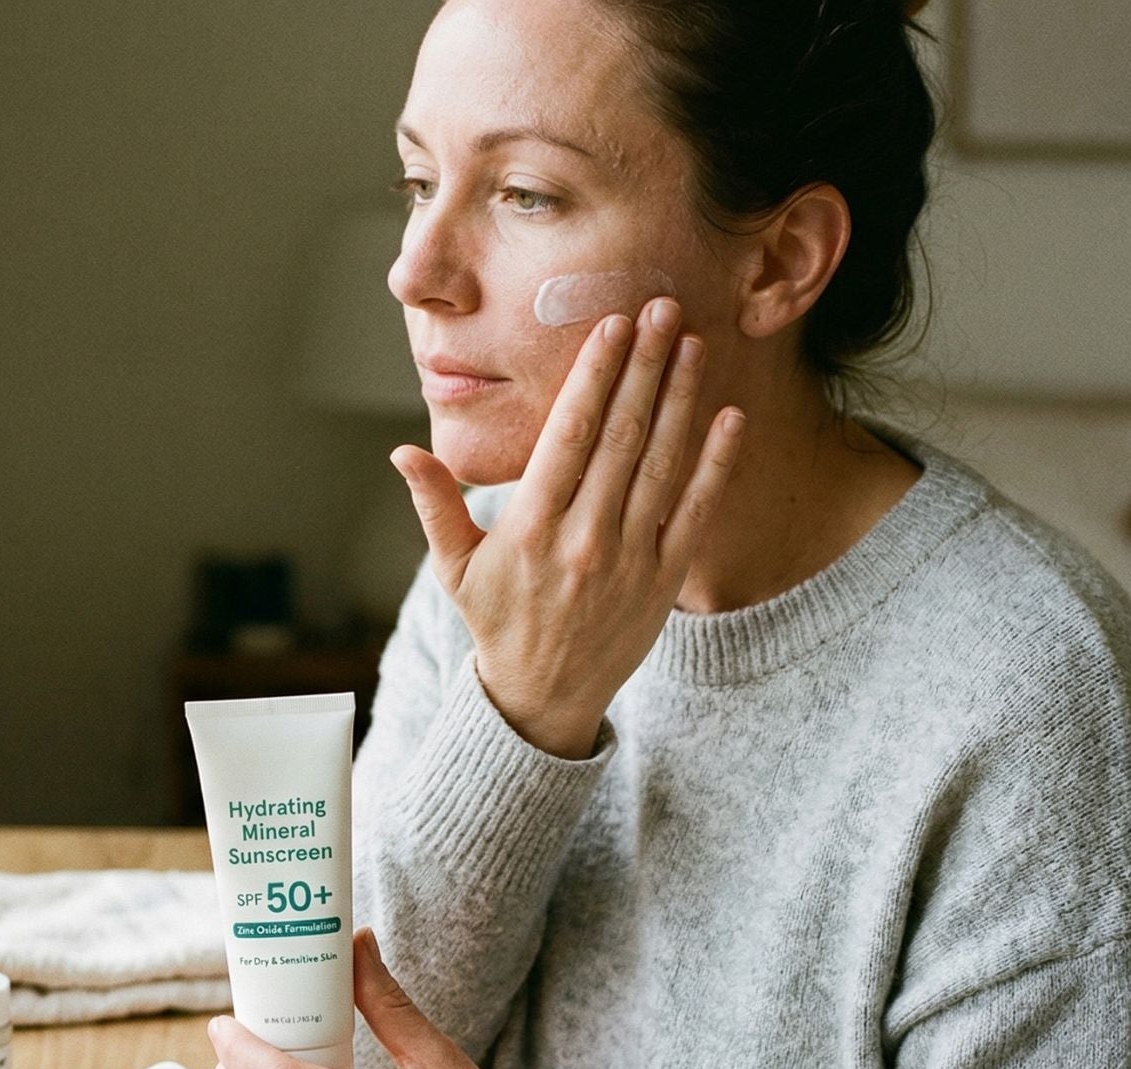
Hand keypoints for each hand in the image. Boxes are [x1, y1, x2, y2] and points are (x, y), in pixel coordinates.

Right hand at [392, 297, 746, 757]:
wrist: (544, 697)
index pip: (569, 434)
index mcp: (530, 526)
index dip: (594, 375)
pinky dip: (714, 463)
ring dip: (680, 398)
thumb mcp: (454, 567)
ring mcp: (629, 558)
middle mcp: (584, 537)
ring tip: (692, 343)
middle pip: (621, 436)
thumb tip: (402, 451)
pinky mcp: (664, 578)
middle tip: (662, 308)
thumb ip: (435, 504)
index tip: (611, 327)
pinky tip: (728, 416)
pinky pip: (694, 510)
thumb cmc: (496, 621)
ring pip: (661, 463)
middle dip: (643, 367)